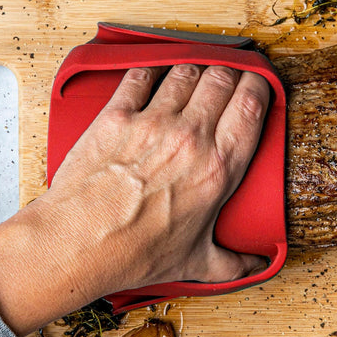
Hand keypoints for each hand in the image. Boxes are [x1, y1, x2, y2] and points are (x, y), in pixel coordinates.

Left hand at [0, 64, 269, 336]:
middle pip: (222, 78)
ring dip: (195, 71)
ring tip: (194, 80)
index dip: (260, 84)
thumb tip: (255, 266)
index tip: (259, 83)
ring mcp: (152, 123)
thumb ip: (233, 262)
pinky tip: (155, 77)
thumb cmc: (134, 253)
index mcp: (218, 169)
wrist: (76, 245)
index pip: (252, 104)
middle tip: (228, 80)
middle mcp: (189, 138)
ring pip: (186, 71)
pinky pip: (141, 76)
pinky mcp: (116, 116)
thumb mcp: (196, 262)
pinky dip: (152, 71)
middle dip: (230, 73)